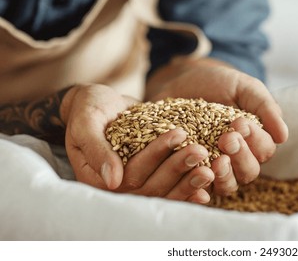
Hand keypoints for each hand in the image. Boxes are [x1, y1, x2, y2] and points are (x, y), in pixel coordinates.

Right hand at [60, 84, 214, 203]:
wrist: (99, 107)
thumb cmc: (88, 110)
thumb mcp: (86, 123)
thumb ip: (97, 150)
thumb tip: (113, 181)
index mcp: (99, 178)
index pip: (132, 172)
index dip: (156, 155)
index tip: (179, 135)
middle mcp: (120, 187)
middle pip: (152, 186)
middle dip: (178, 168)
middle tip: (201, 151)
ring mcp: (138, 185)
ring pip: (166, 190)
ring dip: (189, 181)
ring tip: (211, 168)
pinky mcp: (153, 178)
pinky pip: (172, 187)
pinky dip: (191, 187)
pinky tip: (211, 181)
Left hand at [146, 57, 288, 194]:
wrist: (182, 81)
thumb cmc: (219, 83)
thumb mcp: (245, 88)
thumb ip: (265, 107)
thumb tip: (283, 136)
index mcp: (255, 140)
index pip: (264, 149)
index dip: (255, 140)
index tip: (240, 123)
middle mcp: (238, 158)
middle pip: (249, 171)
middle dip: (241, 156)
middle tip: (227, 139)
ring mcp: (215, 168)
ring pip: (228, 185)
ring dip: (225, 176)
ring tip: (217, 161)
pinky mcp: (191, 172)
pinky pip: (198, 188)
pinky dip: (199, 188)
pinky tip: (196, 175)